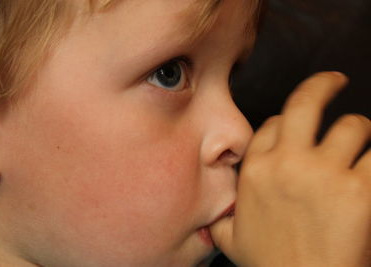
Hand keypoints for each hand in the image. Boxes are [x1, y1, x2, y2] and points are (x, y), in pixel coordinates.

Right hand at [210, 72, 370, 266]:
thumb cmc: (271, 265)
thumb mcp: (232, 239)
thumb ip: (220, 219)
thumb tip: (213, 216)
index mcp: (256, 170)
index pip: (272, 125)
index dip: (287, 121)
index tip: (295, 126)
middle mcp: (286, 163)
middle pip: (306, 103)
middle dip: (324, 84)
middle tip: (335, 81)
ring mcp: (323, 173)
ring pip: (352, 126)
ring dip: (360, 133)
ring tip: (363, 144)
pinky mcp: (358, 190)